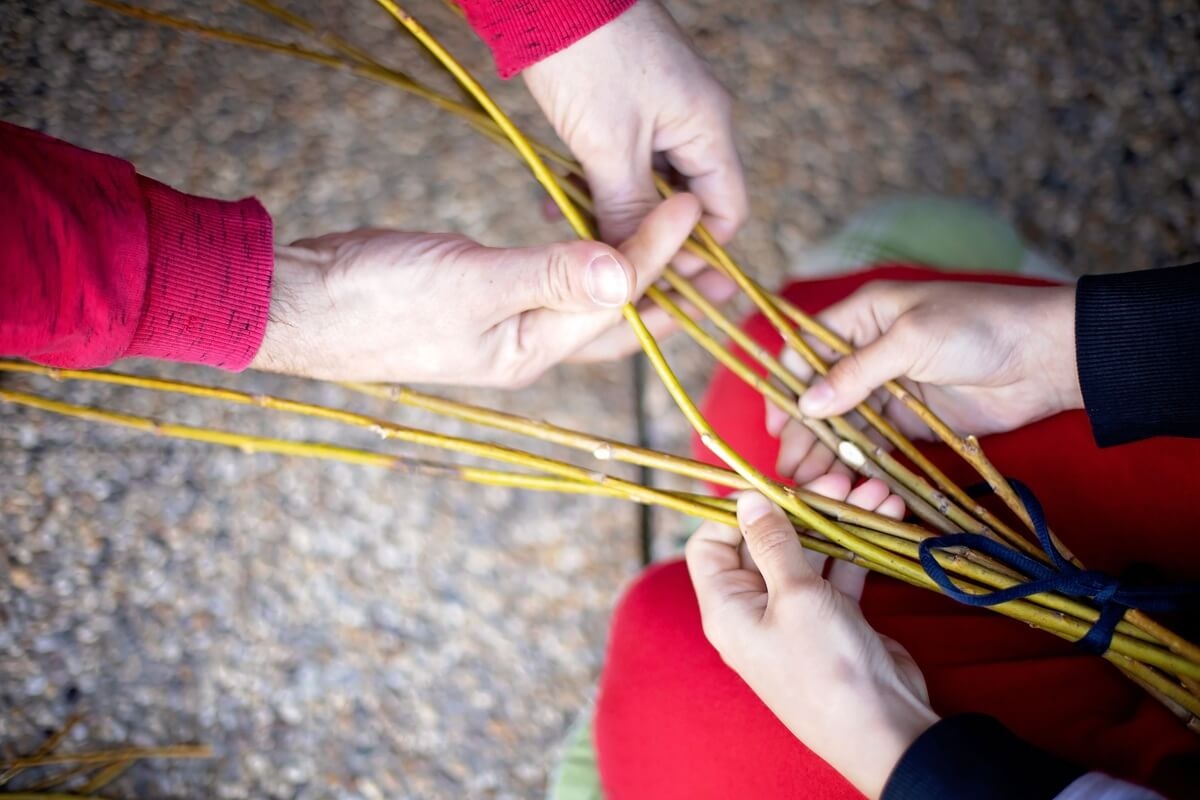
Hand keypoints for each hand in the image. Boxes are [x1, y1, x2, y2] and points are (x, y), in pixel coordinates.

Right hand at [249, 194, 699, 385]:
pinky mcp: (482, 300)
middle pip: (618, 322)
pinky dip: (583, 263)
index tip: (690, 211)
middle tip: (718, 259)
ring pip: (587, 303)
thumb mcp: (470, 285)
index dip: (659, 255)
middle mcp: (528, 347)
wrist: (299, 302)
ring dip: (631, 276)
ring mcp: (504, 326)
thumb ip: (548, 278)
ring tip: (673, 249)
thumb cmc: (376, 299)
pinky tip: (593, 242)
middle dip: (671, 290)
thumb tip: (626, 278)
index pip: (618, 304)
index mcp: (532, 351)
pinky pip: (554, 285)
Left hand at [523, 0, 745, 259]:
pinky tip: (562, 200)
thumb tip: (636, 266)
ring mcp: (661, 109)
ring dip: (617, 214)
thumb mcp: (608, 145)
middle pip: (687, 204)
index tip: (666, 288)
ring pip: (650, 184)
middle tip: (611, 271)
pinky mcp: (626, 102)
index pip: (726, 213)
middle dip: (650, 239)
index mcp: (708, 128)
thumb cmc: (588, 55)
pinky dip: (599, 185)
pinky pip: (624, 160)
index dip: (701, 256)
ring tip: (576, 234)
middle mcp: (694, 120)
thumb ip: (627, 209)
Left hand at [686, 486, 935, 798]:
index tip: (771, 487)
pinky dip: (856, 546)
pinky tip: (884, 515)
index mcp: (727, 606)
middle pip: (764, 542)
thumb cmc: (824, 665)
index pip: (710, 544)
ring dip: (837, 520)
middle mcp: (754, 609)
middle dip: (801, 507)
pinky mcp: (833, 619)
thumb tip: (747, 500)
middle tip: (838, 480)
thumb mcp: (795, 595)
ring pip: (807, 553)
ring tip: (873, 490)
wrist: (881, 728)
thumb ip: (773, 543)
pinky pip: (837, 571)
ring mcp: (795, 615)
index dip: (735, 512)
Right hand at [768, 281, 1081, 480]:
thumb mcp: (912, 339)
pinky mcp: (912, 421)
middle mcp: (868, 352)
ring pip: (844, 422)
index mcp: (863, 317)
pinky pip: (874, 442)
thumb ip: (857, 373)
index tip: (776, 422)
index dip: (786, 384)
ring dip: (825, 450)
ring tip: (807, 483)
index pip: (806, 349)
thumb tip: (807, 404)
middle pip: (820, 393)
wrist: (1048, 356)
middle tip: (789, 467)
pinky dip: (856, 461)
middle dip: (802, 429)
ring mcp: (890, 388)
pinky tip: (840, 482)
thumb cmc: (979, 327)